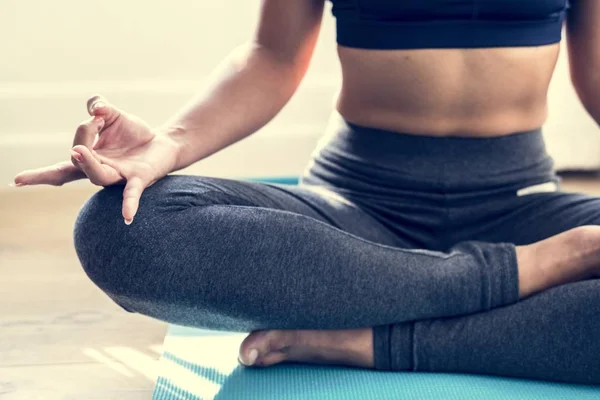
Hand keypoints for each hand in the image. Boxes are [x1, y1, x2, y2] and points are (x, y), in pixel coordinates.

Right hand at [13, 96, 179, 223]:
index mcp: (89, 158)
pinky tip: (127, 217)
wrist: (164, 143)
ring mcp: (119, 177)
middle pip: (78, 165)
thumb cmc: (132, 134)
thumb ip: (99, 107)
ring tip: (80, 150)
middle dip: (76, 147)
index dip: (39, 175)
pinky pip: (132, 194)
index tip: (16, 182)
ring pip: (98, 177)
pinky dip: (128, 205)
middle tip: (84, 131)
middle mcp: (101, 171)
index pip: (60, 168)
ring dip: (88, 164)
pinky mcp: (140, 179)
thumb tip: (96, 107)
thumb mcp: (113, 115)